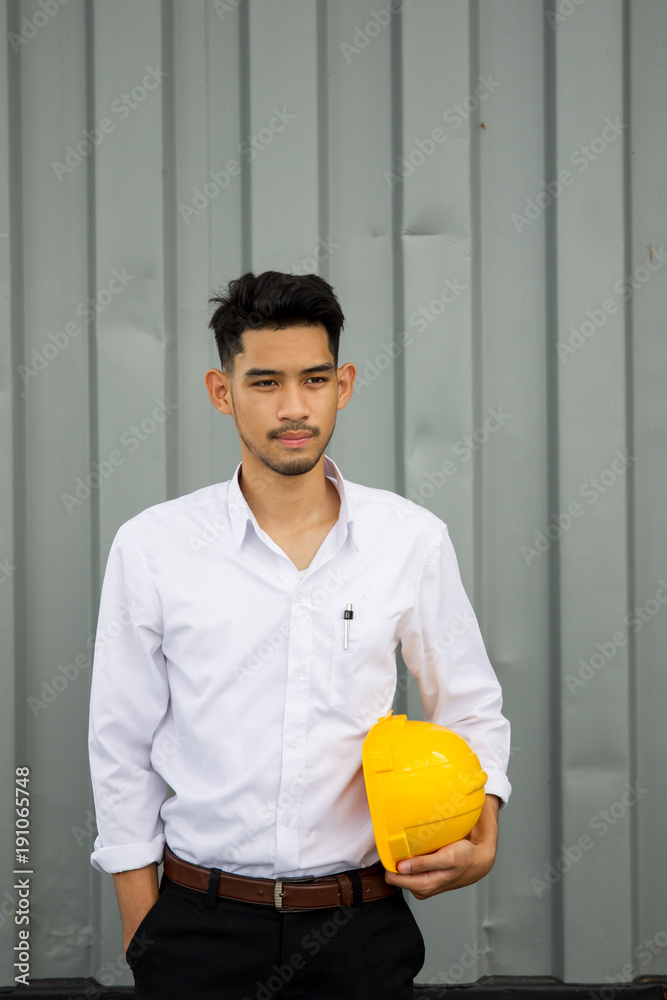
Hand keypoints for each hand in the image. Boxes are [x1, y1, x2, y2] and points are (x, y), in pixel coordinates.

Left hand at [383, 794, 499, 899]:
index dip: (390, 862)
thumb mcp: (446, 858)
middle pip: (395, 875)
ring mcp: (422, 884)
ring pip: (402, 871)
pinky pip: (410, 868)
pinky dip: (412, 858)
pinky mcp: (424, 878)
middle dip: (397, 860)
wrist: (477, 861)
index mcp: (424, 886)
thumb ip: (423, 864)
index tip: (393, 848)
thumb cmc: (464, 858)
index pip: (392, 878)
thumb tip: (400, 868)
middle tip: (405, 843)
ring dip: (405, 858)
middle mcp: (420, 888)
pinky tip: (419, 850)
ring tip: (414, 846)